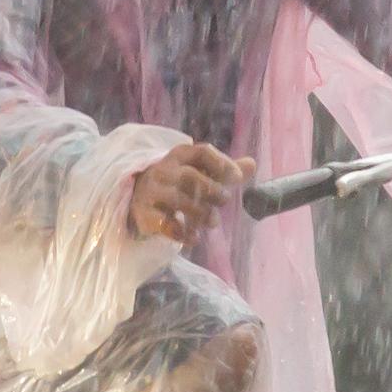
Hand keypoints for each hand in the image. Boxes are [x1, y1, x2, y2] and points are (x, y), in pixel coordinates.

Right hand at [126, 137, 249, 244]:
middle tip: (225, 200)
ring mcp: (151, 191)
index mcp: (180, 156)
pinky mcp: (144, 214)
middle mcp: (163, 170)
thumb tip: (252, 163)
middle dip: (212, 190)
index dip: (222, 163)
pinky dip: (182, 233)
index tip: (237, 178)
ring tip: (213, 222)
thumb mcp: (199, 173)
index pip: (202, 152)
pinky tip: (194, 239)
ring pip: (179, 200)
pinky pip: (165, 223)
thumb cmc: (177, 184)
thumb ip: (223, 170)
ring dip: (200, 213)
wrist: (139, 199)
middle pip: (190, 177)